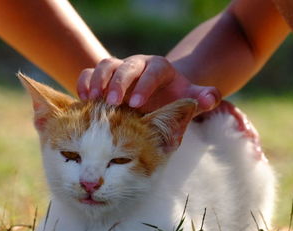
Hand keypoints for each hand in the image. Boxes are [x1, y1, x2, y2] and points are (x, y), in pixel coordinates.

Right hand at [76, 55, 220, 113]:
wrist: (158, 95)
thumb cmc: (174, 99)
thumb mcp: (190, 98)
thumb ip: (202, 98)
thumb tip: (210, 99)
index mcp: (159, 68)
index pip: (153, 72)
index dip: (145, 85)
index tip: (138, 104)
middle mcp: (138, 64)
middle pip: (126, 66)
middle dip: (119, 83)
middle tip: (113, 103)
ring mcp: (119, 69)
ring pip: (105, 65)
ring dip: (98, 81)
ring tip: (93, 100)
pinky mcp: (104, 76)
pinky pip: (90, 72)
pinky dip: (84, 82)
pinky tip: (82, 99)